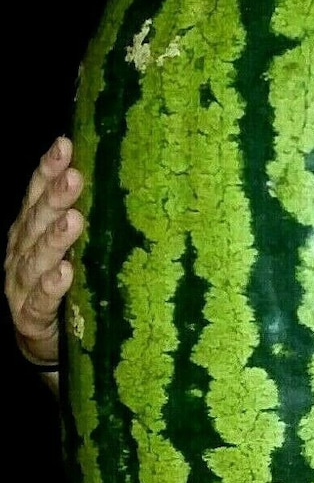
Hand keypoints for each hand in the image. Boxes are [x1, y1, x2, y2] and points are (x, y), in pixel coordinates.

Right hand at [4, 136, 83, 366]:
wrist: (44, 339)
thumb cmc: (66, 283)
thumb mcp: (73, 246)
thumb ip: (82, 216)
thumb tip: (123, 173)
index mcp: (30, 229)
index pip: (37, 194)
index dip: (48, 169)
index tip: (65, 144)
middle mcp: (21, 252)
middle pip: (36, 220)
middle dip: (54, 197)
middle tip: (75, 177)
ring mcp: (21, 285)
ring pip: (35, 259)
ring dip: (54, 239)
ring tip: (73, 221)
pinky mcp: (29, 317)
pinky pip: (40, 301)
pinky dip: (51, 287)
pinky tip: (64, 274)